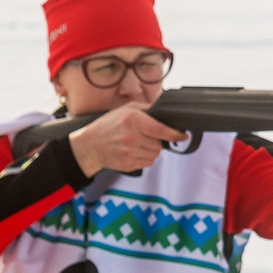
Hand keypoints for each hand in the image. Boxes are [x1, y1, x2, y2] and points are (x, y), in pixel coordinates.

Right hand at [68, 104, 187, 174]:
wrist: (89, 146)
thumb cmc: (107, 126)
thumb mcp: (124, 109)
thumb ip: (146, 108)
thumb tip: (165, 110)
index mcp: (132, 120)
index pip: (161, 130)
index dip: (175, 134)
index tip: (183, 136)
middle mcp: (131, 137)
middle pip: (159, 144)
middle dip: (157, 141)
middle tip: (146, 137)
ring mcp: (129, 152)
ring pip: (155, 155)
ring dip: (151, 151)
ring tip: (138, 145)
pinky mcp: (128, 164)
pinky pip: (147, 163)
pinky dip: (144, 158)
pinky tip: (133, 152)